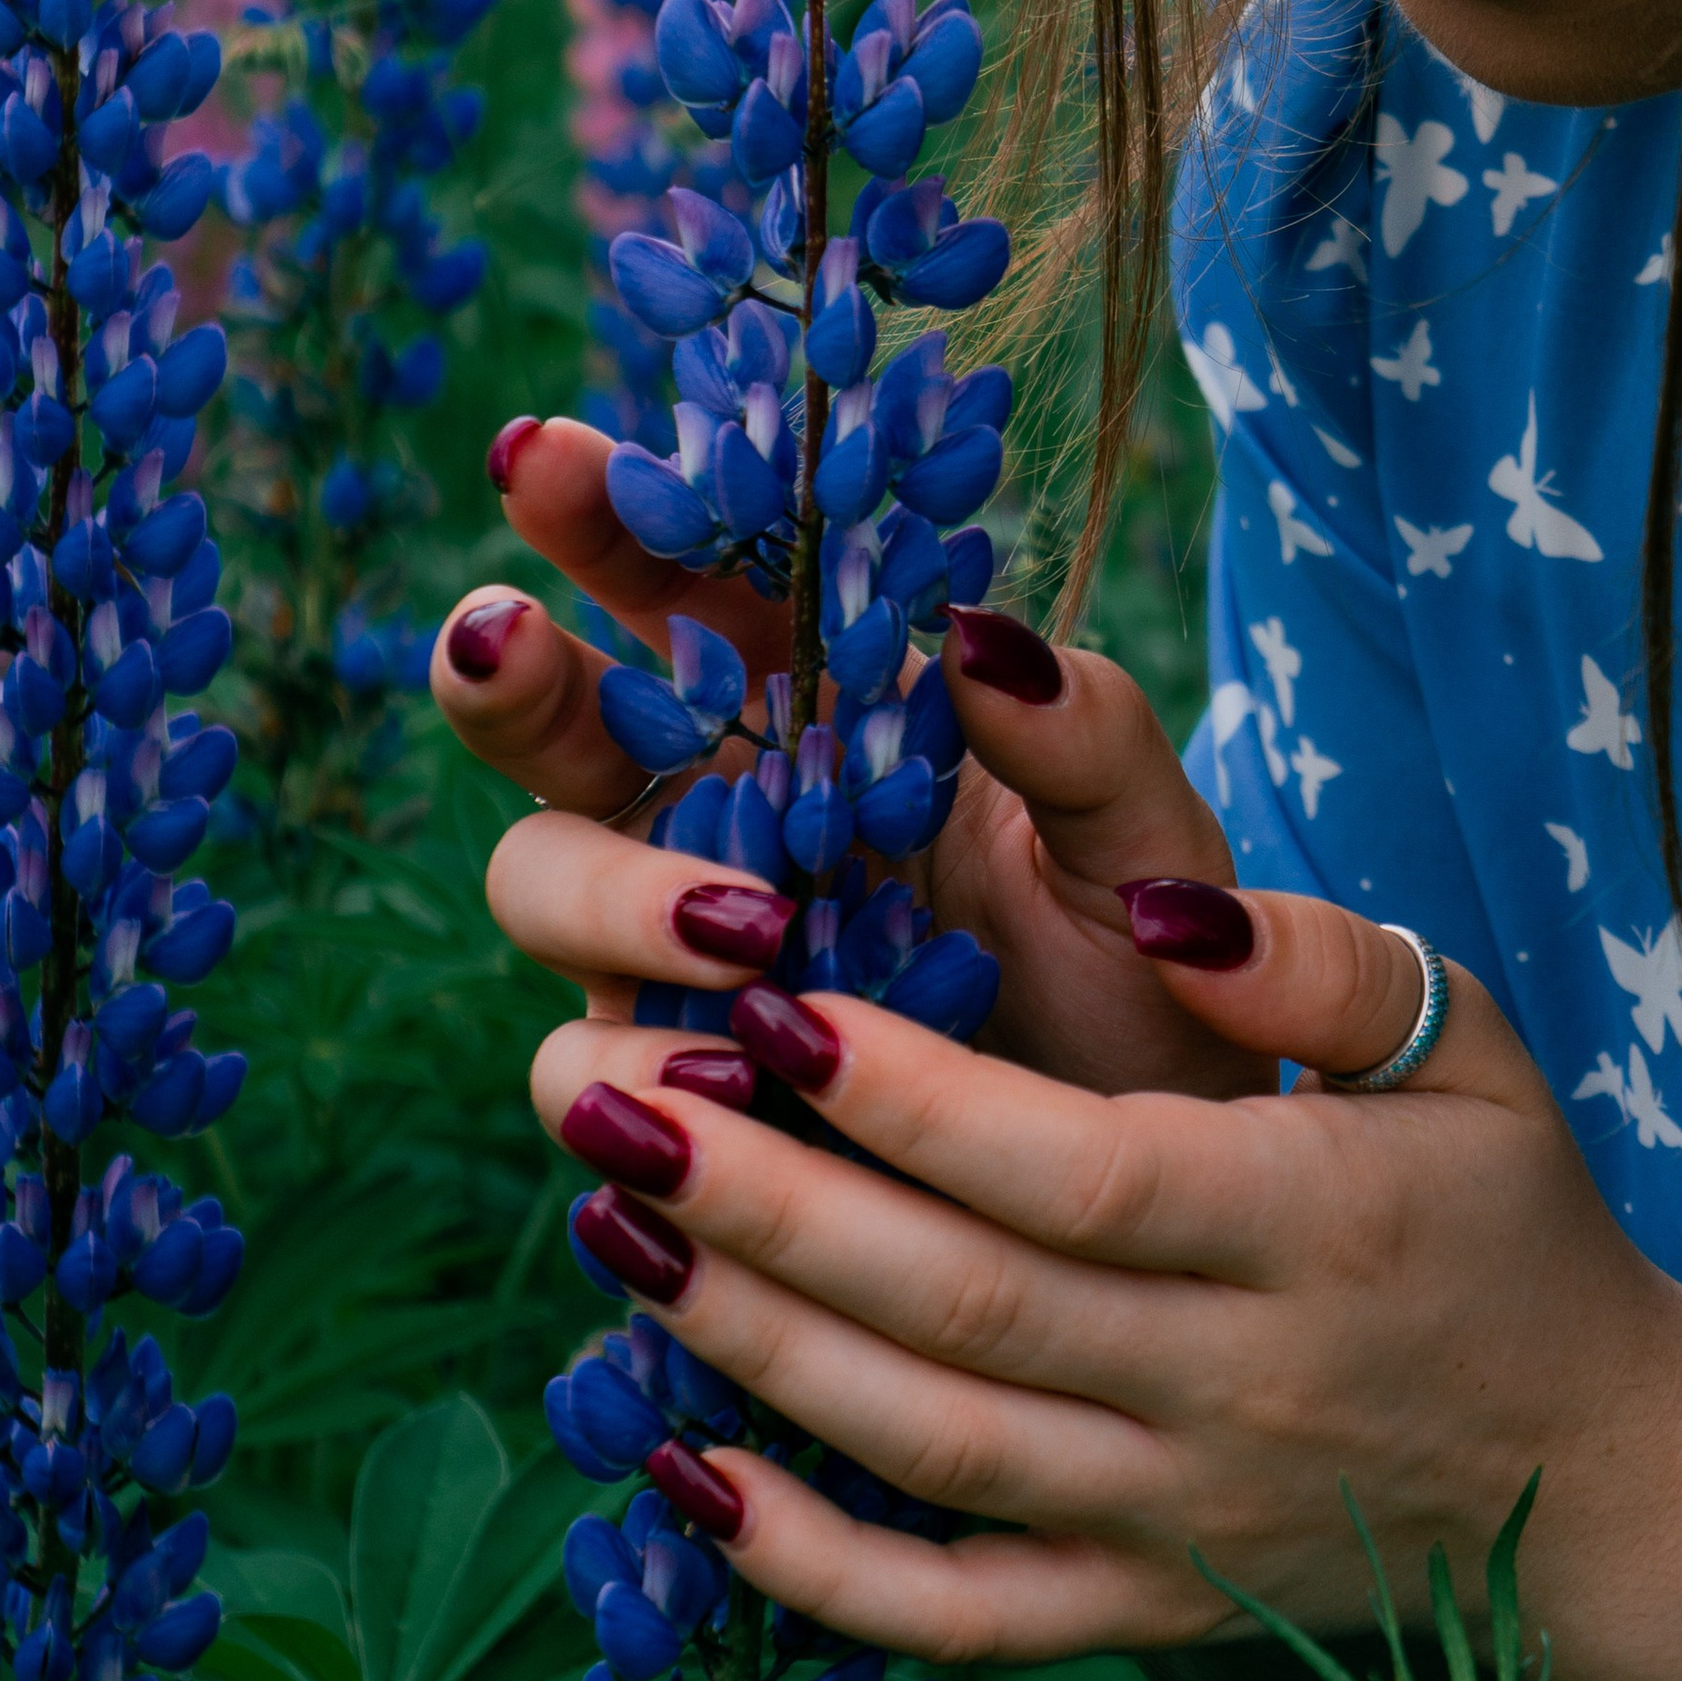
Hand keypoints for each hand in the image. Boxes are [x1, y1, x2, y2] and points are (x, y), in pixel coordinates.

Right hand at [431, 411, 1269, 1095]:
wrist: (1178, 1224)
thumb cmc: (1159, 993)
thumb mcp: (1149, 849)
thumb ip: (1085, 736)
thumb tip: (981, 632)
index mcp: (829, 712)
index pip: (696, 583)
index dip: (613, 513)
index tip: (548, 456)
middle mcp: (721, 818)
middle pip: (557, 721)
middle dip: (507, 668)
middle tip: (503, 636)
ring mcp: (675, 966)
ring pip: (542, 884)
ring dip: (613, 891)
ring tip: (756, 928)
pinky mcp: (676, 1112)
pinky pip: (589, 1075)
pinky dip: (638, 1068)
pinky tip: (731, 1077)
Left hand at [516, 866, 1681, 1672]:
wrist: (1600, 1486)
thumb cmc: (1508, 1216)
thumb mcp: (1470, 1044)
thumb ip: (1319, 963)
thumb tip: (1160, 910)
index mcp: (1312, 1227)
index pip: (1077, 1169)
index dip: (909, 1096)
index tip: (765, 997)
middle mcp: (1233, 1387)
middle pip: (962, 1305)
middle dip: (764, 1199)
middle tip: (603, 1090)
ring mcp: (1177, 1521)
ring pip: (929, 1447)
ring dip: (749, 1340)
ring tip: (611, 1217)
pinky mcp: (1140, 1615)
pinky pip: (950, 1615)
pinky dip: (808, 1563)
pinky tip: (679, 1464)